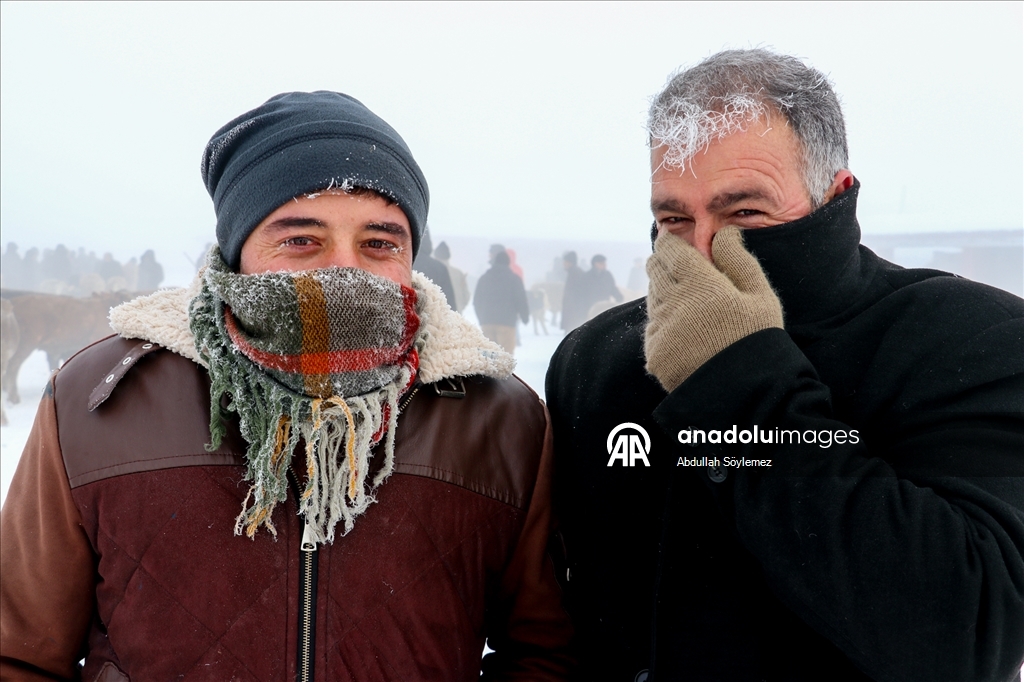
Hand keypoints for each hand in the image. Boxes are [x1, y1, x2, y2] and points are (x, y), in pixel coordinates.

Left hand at [644, 226, 783, 391]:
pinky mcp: (654, 353)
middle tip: (677, 268)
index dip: (669, 243)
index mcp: (700, 283)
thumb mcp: (760, 296)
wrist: (746, 393)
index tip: (673, 242)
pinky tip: (684, 332)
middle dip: (663, 265)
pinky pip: (652, 329)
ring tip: (687, 302)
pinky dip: (663, 325)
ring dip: (663, 294)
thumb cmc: (758, 339)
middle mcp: (673, 302)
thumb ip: (738, 259)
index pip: (669, 249)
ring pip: (652, 298)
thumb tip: (722, 232)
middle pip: (655, 271)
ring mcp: (660, 329)